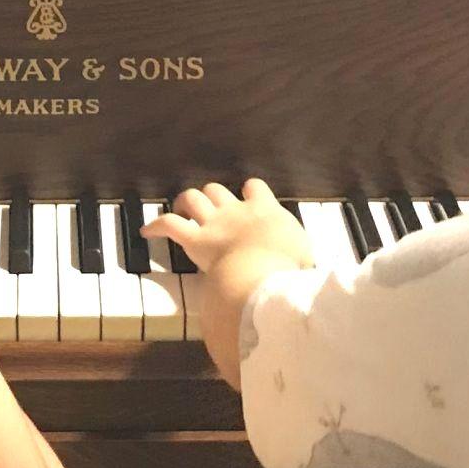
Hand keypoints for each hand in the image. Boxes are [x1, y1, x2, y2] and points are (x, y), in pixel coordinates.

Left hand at [145, 181, 312, 389]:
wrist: (264, 275)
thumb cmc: (290, 272)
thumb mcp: (307, 264)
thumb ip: (306, 264)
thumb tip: (321, 279)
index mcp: (268, 212)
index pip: (255, 188)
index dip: (248, 192)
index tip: (247, 198)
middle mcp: (239, 211)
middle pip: (218, 189)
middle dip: (211, 196)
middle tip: (208, 208)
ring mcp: (215, 224)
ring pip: (193, 198)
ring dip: (184, 202)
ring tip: (180, 208)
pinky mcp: (196, 241)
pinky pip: (169, 225)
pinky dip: (156, 225)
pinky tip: (147, 232)